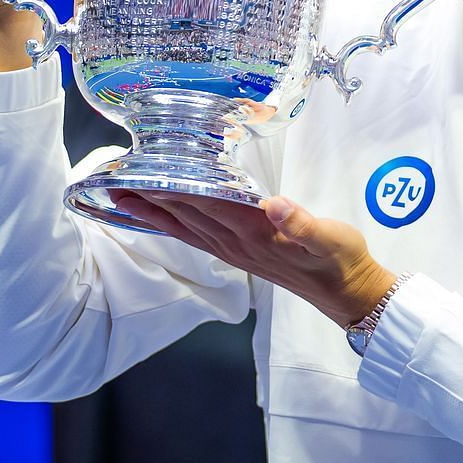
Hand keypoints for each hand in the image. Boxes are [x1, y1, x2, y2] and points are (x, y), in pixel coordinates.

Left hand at [114, 192, 397, 325]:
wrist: (346, 293)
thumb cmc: (341, 260)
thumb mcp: (331, 238)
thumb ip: (303, 224)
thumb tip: (276, 207)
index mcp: (256, 231)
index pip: (206, 201)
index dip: (173, 185)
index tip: (143, 169)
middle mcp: (237, 243)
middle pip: (185, 213)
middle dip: (151, 194)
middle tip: (116, 174)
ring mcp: (235, 252)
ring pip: (184, 227)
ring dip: (153, 211)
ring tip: (123, 195)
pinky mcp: (239, 256)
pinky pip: (196, 238)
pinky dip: (172, 226)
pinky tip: (161, 218)